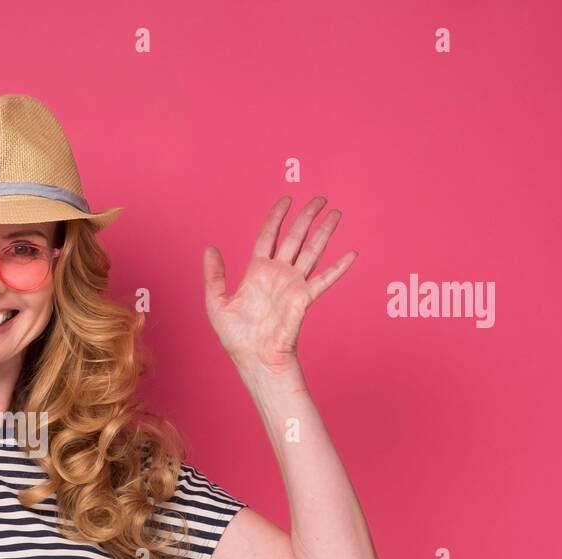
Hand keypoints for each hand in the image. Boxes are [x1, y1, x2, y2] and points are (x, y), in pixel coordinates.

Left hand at [203, 195, 355, 374]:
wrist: (254, 358)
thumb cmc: (236, 337)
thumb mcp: (216, 303)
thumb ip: (213, 275)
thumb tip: (209, 248)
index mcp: (257, 272)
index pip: (268, 236)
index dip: (276, 217)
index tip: (286, 200)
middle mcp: (278, 274)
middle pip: (294, 237)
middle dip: (306, 217)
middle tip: (319, 198)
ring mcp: (293, 284)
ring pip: (312, 251)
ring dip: (325, 232)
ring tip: (336, 213)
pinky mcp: (305, 298)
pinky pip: (324, 279)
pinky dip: (338, 267)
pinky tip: (352, 254)